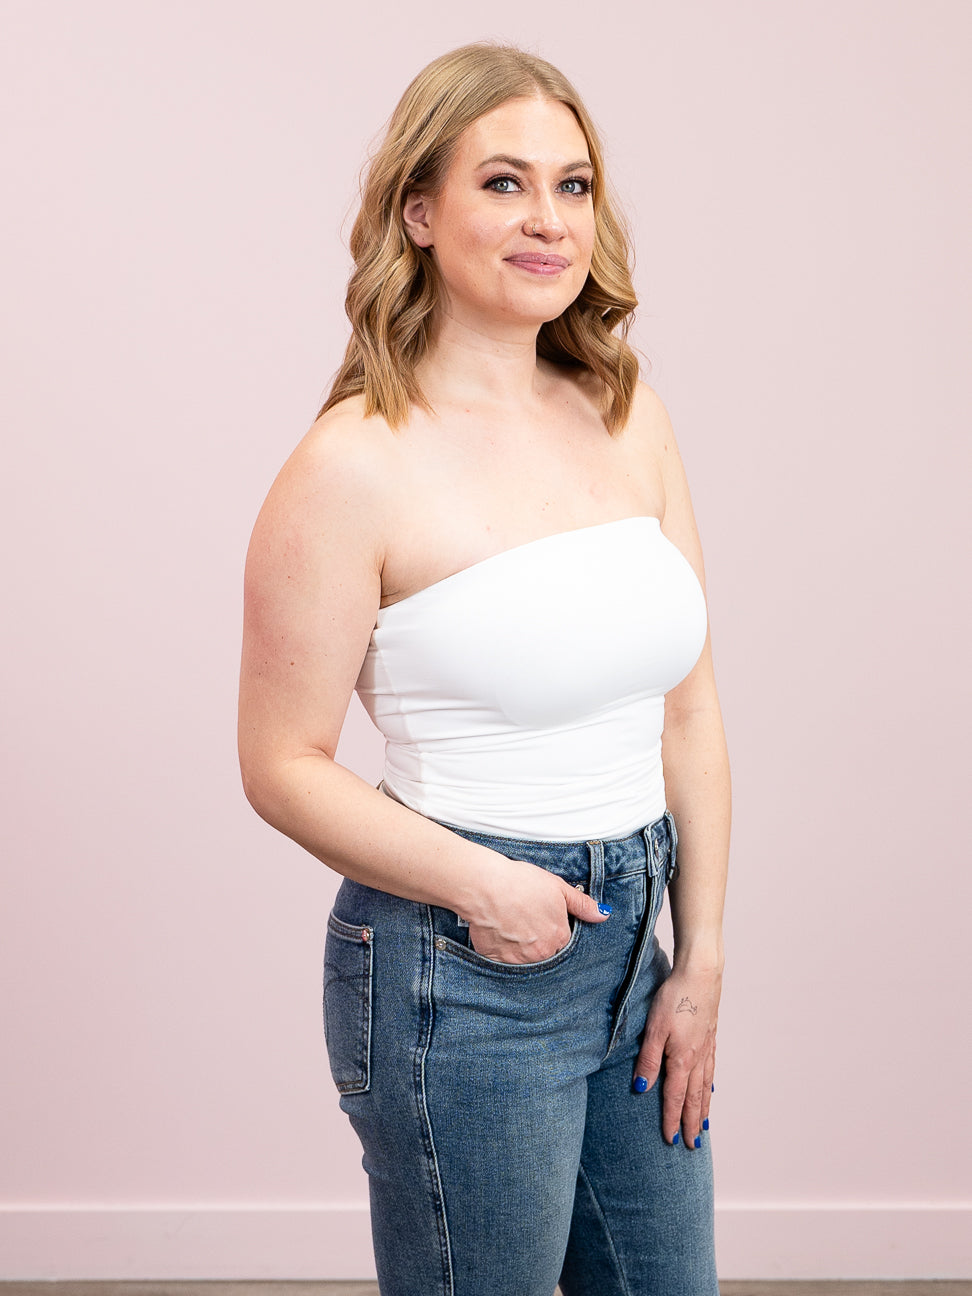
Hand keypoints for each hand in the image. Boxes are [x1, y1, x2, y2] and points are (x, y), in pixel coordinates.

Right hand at [464, 854, 610, 963]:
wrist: (486, 887)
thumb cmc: (521, 883)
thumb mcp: (558, 888)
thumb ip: (582, 905)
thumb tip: (603, 915)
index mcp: (559, 937)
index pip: (562, 940)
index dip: (551, 926)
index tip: (540, 917)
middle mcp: (542, 953)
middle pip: (544, 951)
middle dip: (537, 939)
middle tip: (524, 919)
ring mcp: (519, 960)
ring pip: (524, 958)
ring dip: (520, 946)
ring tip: (510, 923)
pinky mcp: (497, 961)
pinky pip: (503, 961)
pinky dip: (502, 949)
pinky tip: (498, 931)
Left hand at [634, 966, 720, 1144]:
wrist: (701, 974)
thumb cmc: (675, 997)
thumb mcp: (654, 1028)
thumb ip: (648, 1060)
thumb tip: (641, 1088)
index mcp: (681, 1059)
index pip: (674, 1097)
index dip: (671, 1120)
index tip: (670, 1140)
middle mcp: (697, 1058)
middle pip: (694, 1098)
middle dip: (691, 1123)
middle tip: (692, 1145)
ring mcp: (707, 1048)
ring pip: (705, 1086)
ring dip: (703, 1108)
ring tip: (703, 1126)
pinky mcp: (711, 1036)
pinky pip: (711, 1069)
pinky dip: (710, 1085)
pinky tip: (709, 1087)